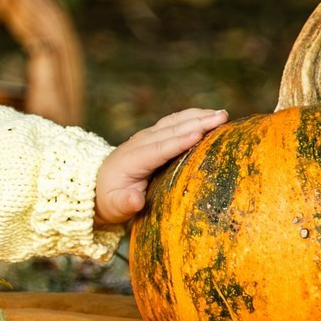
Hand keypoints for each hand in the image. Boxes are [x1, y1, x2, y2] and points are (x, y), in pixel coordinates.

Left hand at [93, 108, 228, 226]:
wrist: (98, 185)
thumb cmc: (110, 199)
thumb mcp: (114, 206)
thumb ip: (124, 203)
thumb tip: (135, 201)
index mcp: (132, 160)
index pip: (157, 149)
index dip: (178, 141)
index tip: (198, 134)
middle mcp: (139, 143)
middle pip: (170, 131)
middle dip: (196, 123)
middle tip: (221, 118)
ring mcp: (147, 137)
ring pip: (174, 122)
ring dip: (198, 116)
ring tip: (222, 114)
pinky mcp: (154, 136)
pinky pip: (175, 123)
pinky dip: (193, 117)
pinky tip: (211, 115)